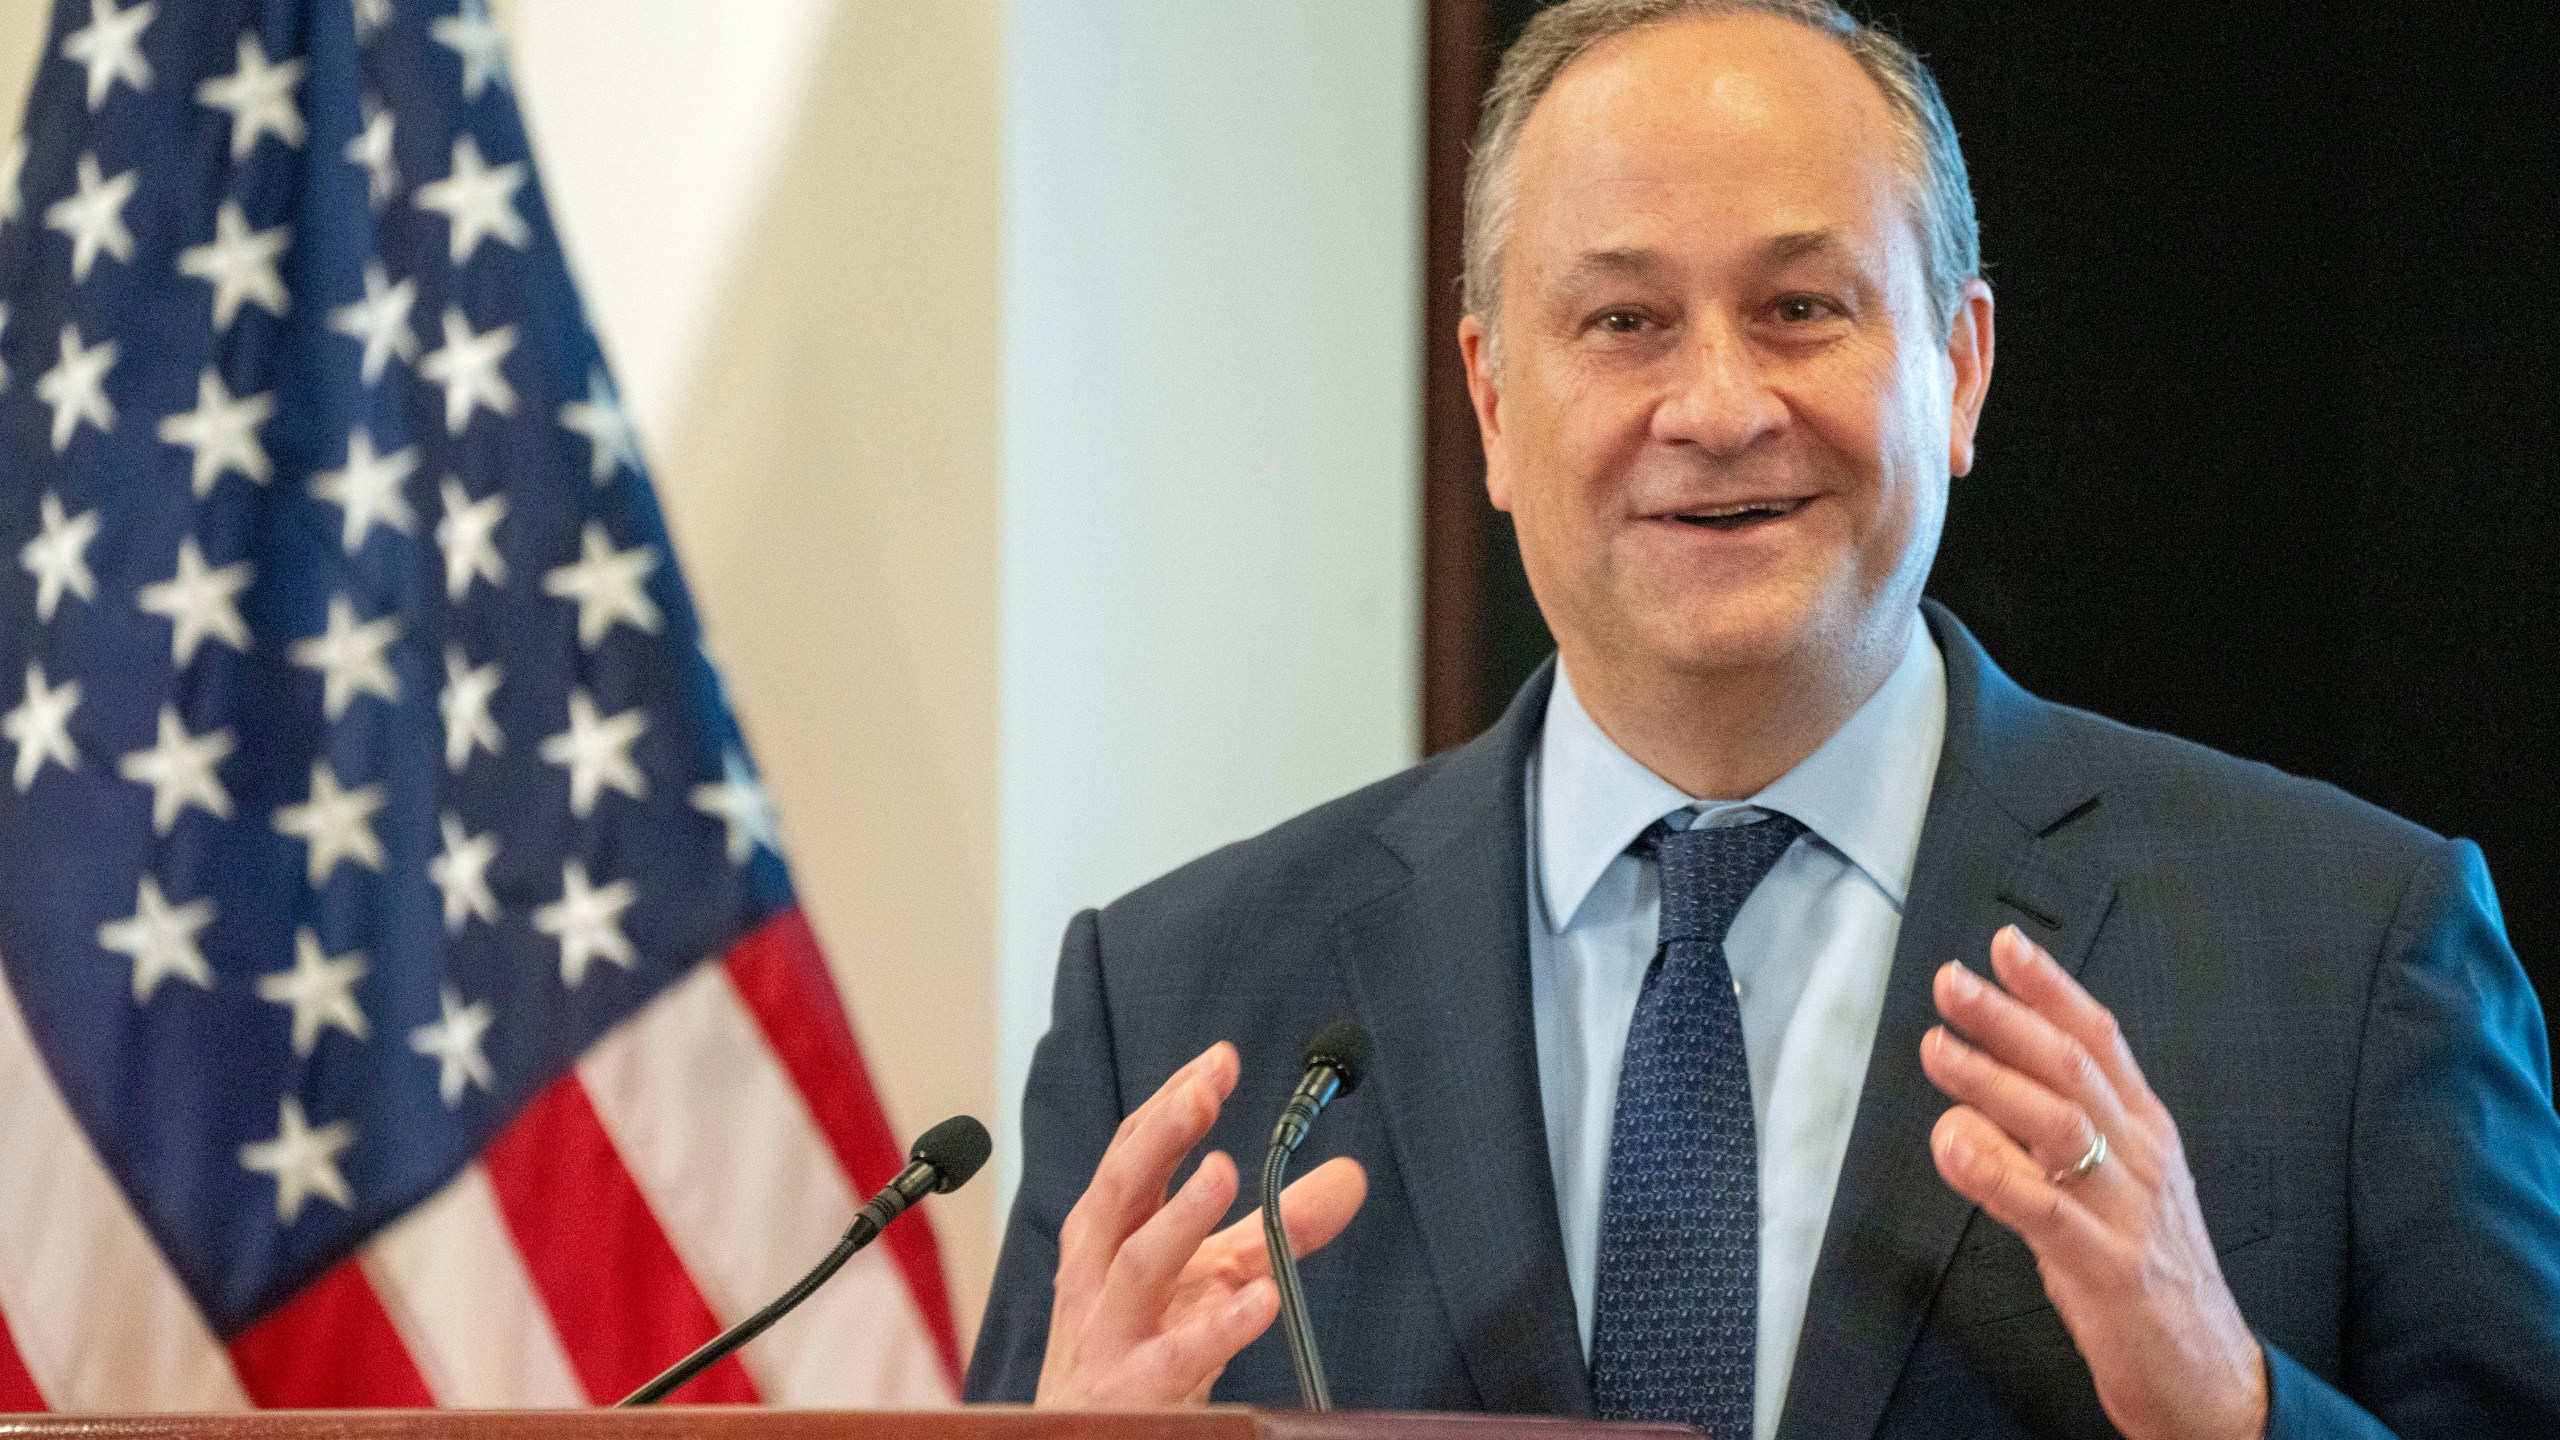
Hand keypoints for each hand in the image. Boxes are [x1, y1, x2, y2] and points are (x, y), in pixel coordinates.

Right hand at [1036, 1042, 1369, 1406]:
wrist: (1087, 1438)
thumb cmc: (1140, 1343)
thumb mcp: (1210, 1274)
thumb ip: (1275, 1224)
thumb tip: (1350, 1175)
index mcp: (1108, 1231)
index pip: (1133, 1151)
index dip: (1173, 1102)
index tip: (1220, 1061)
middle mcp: (1098, 1272)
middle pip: (1120, 1191)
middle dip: (1160, 1137)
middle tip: (1204, 1094)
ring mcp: (1113, 1330)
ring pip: (1140, 1265)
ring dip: (1181, 1214)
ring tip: (1225, 1170)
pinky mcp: (1139, 1388)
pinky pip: (1179, 1354)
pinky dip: (1220, 1325)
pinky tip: (1262, 1299)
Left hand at [1922, 926, 2267, 1439]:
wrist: (2209, 1373)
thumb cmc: (2146, 1270)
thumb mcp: (2111, 1185)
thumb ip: (2056, 1135)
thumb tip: (1978, 1089)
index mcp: (2145, 1129)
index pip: (2099, 1039)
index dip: (2050, 988)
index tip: (2002, 945)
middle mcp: (2141, 1155)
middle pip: (2071, 1067)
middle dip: (2007, 1018)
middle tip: (1950, 984)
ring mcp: (2128, 1208)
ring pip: (2058, 1122)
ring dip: (1990, 1080)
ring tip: (1937, 1049)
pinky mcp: (2109, 1265)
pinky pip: (2045, 1208)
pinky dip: (1995, 1172)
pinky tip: (1953, 1146)